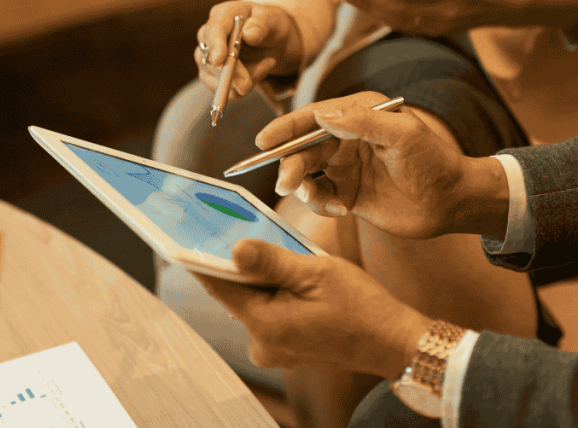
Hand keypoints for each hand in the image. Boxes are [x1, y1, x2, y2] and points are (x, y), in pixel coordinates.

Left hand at [193, 239, 431, 380]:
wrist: (394, 343)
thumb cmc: (362, 307)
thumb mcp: (316, 272)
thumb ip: (272, 260)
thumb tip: (234, 250)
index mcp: (266, 324)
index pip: (219, 285)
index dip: (200, 257)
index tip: (183, 234)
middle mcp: (263, 343)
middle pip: (235, 293)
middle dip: (236, 263)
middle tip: (229, 227)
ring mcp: (274, 349)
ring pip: (253, 302)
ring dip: (259, 277)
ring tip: (271, 247)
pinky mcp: (286, 349)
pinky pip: (269, 313)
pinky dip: (273, 292)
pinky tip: (288, 273)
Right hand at [195, 0, 302, 99]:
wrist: (273, 41)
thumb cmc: (270, 25)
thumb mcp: (272, 20)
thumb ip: (261, 25)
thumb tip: (248, 35)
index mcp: (223, 15)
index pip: (214, 29)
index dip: (215, 45)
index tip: (220, 61)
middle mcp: (210, 35)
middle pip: (209, 58)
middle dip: (231, 73)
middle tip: (248, 84)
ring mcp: (208, 56)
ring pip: (216, 78)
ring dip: (245, 79)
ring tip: (267, 63)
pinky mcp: (212, 75)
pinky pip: (224, 89)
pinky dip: (243, 87)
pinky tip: (259, 71)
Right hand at [257, 91, 508, 238]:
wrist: (452, 203)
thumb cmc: (434, 163)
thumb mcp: (402, 135)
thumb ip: (362, 122)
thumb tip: (321, 114)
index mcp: (360, 115)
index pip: (314, 117)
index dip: (286, 128)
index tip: (263, 141)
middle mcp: (348, 138)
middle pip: (304, 148)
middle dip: (291, 165)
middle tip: (286, 183)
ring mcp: (347, 166)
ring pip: (308, 174)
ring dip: (303, 186)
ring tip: (316, 198)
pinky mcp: (348, 193)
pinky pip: (321, 197)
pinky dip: (322, 204)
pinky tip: (340, 210)